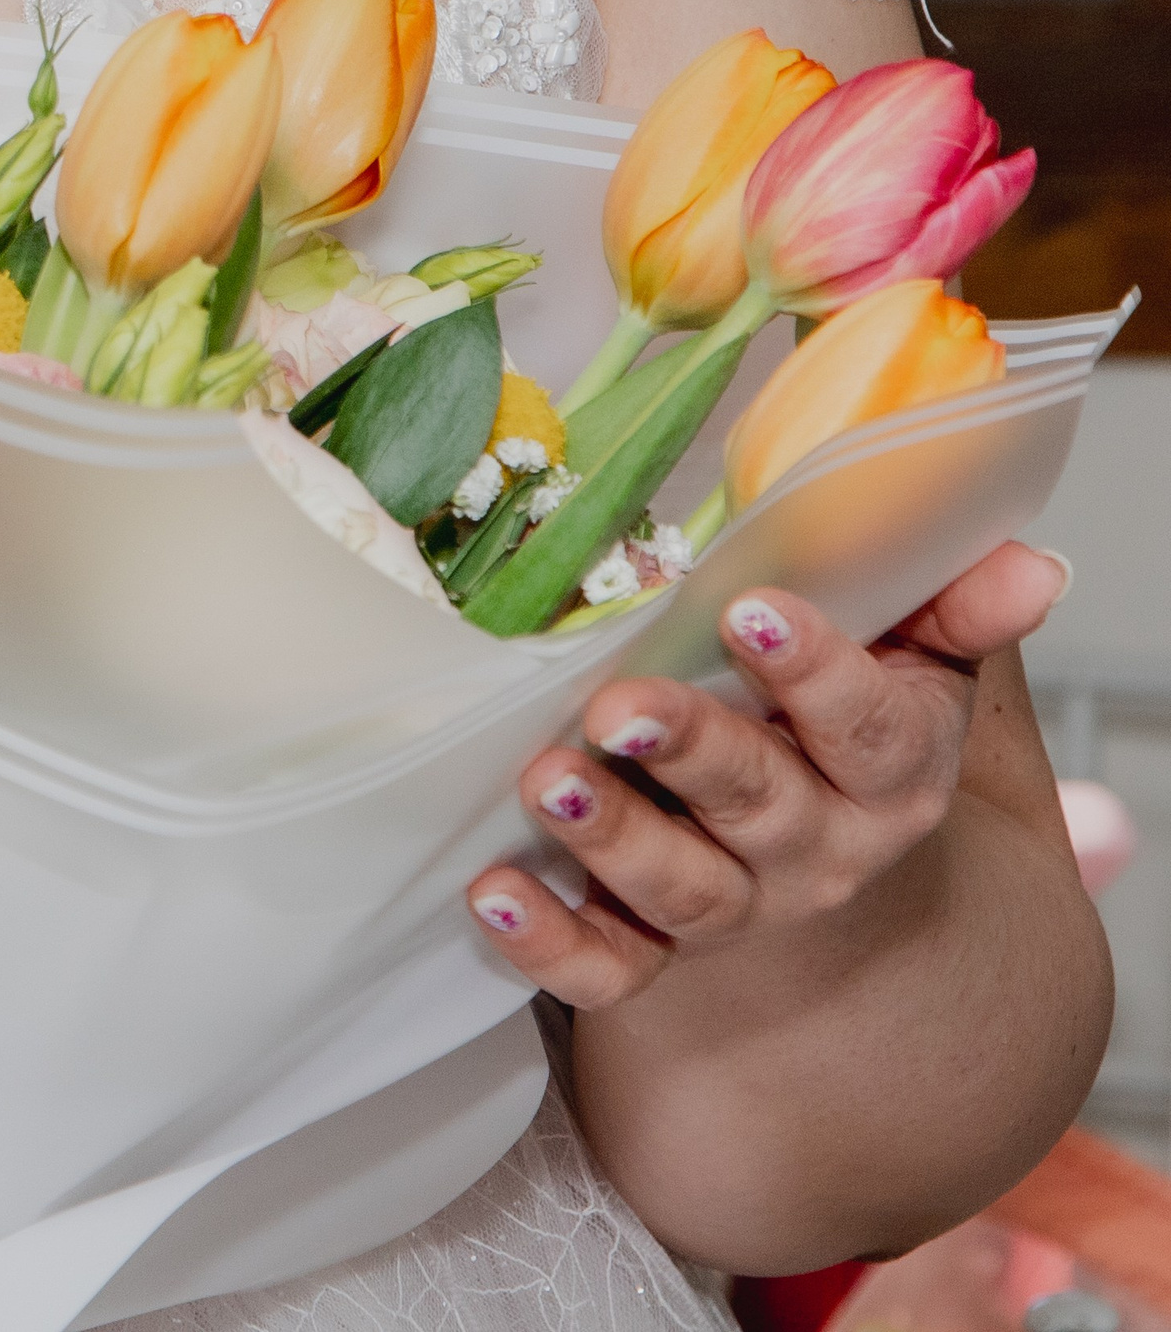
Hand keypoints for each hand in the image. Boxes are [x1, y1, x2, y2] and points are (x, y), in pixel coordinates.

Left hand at [466, 540, 1071, 1008]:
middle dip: (691, 753)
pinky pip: (611, 965)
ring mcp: (738, 905)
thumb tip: (1033, 563)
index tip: (751, 609)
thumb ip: (961, 606)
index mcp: (891, 772)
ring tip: (546, 780)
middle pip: (763, 808)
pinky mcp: (657, 948)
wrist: (836, 851)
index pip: (869, 730)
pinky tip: (493, 893)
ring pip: (684, 890)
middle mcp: (819, 849)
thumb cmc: (854, 714)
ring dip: (614, 838)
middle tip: (618, 703)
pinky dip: (552, 940)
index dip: (816, 672)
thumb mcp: (920, 653)